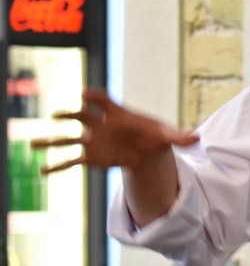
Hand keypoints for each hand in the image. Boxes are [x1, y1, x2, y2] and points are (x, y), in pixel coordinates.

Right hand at [30, 88, 198, 172]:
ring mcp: (93, 140)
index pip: (103, 100)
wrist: (145, 148)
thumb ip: (179, 137)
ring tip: (33, 143)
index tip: (85, 94)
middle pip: (80, 116)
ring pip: (68, 139)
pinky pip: (70, 161)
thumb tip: (198, 139)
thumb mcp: (166, 135)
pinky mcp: (90, 156)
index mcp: (117, 114)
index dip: (95, 97)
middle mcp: (100, 125)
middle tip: (56, 114)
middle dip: (68, 114)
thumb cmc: (154, 135)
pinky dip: (57, 166)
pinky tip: (42, 171)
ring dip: (52, 141)